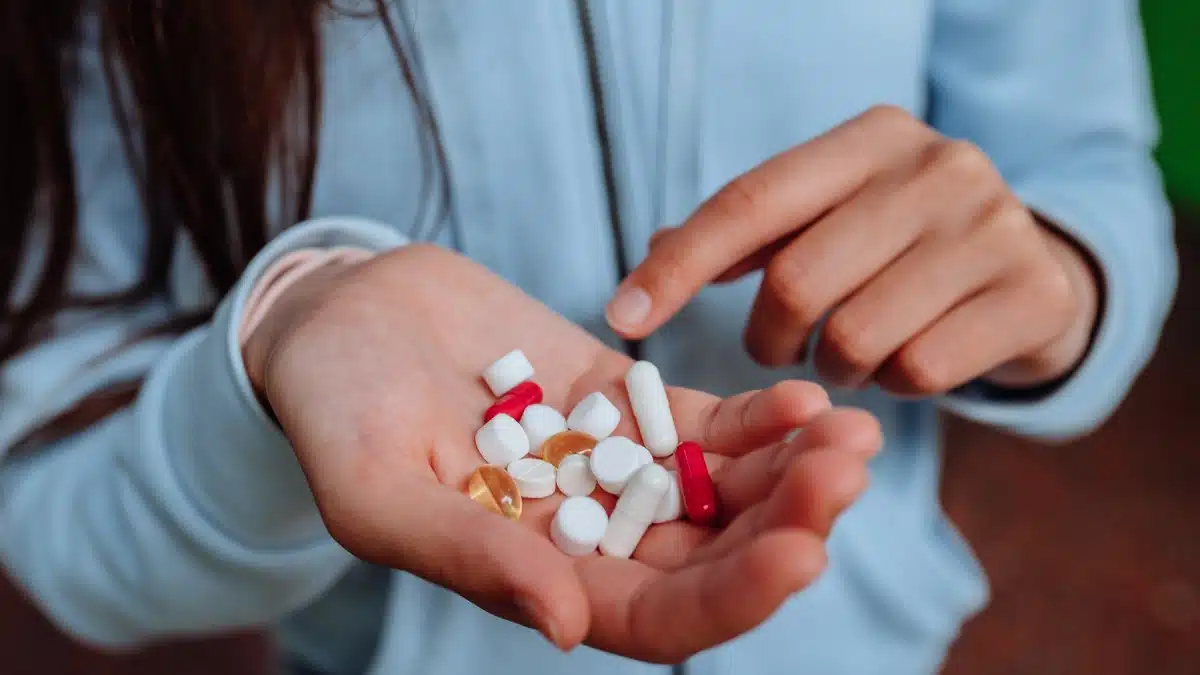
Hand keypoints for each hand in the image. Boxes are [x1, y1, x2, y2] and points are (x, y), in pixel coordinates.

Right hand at [242, 244, 880, 662]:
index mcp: (536, 580)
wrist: (344, 317)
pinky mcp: (623, 399)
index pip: (655, 619)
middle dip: (788, 525)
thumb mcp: (379, 490)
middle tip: (845, 474)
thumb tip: (567, 626)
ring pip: (725, 491)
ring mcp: (614, 467)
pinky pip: (705, 422)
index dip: (731, 599)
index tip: (799, 555)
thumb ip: (469, 555)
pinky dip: (757, 416)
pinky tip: (804, 399)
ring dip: (793, 471)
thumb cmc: (335, 411)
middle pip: (713, 556)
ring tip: (852, 436)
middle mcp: (589, 536)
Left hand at [608, 105, 1100, 394]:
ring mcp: (994, 227)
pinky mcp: (1033, 294)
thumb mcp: (830, 215)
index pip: (751, 202)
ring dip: (835, 365)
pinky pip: (919, 371)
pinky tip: (908, 358)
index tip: (623, 316)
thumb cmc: (901, 244)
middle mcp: (937, 166)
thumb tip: (652, 259)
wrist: (1031, 268)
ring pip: (856, 336)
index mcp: (870, 138)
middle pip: (797, 281)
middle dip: (769, 336)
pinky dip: (894, 383)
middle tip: (780, 345)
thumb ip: (746, 234)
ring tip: (855, 348)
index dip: (680, 265)